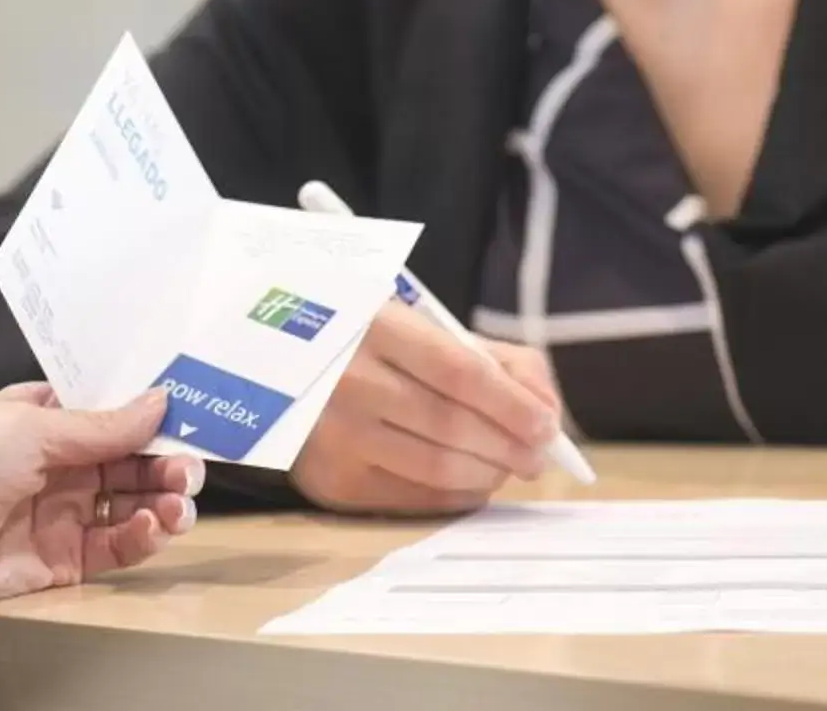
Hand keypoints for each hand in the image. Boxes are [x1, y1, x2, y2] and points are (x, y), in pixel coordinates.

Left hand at [0, 382, 203, 629]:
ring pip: (130, 504)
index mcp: (44, 420)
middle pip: (130, 461)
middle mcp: (57, 465)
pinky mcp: (61, 561)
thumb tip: (162, 401)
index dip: (152, 414)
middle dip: (167, 463)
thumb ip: (101, 425)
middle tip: (192, 470)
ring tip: (180, 504)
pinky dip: (140, 537)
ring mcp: (61, 514)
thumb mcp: (29, 427)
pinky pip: (113, 547)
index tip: (193, 413)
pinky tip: (152, 526)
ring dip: (163, 501)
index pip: (112, 413)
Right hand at [291, 302, 562, 514]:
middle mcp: (351, 382)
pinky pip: (414, 498)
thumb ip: (500, 361)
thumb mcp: (428, 328)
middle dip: (510, 446)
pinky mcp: (334, 481)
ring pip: (437, 468)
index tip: (547, 426)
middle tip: (537, 457)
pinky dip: (459, 495)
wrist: (279, 369)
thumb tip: (547, 413)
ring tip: (508, 466)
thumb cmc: (376, 346)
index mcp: (379, 328)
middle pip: (453, 426)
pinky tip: (474, 481)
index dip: (512, 404)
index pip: (461, 373)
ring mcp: (338, 436)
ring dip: (489, 473)